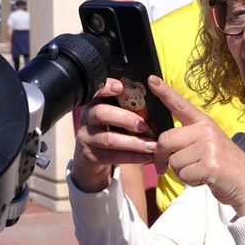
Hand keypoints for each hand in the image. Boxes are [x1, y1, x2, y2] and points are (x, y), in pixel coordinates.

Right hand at [72, 78, 156, 192]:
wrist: (92, 154)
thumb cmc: (111, 127)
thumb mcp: (115, 112)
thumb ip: (128, 105)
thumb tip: (157, 97)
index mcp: (95, 101)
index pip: (96, 90)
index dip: (106, 87)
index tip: (120, 87)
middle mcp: (88, 117)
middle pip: (101, 113)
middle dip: (125, 118)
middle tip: (144, 125)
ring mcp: (87, 137)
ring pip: (109, 139)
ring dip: (133, 142)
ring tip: (151, 145)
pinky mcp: (92, 155)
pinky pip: (113, 156)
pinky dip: (132, 156)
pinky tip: (147, 156)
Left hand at [147, 75, 244, 215]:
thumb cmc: (223, 166)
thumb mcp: (207, 146)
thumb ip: (185, 141)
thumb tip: (157, 147)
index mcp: (204, 123)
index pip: (181, 105)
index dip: (165, 92)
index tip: (151, 79)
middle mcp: (206, 130)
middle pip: (166, 140)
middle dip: (161, 157)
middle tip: (164, 168)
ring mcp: (209, 146)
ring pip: (173, 162)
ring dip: (181, 173)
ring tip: (199, 172)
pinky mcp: (210, 164)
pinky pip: (183, 175)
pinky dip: (190, 182)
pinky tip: (204, 179)